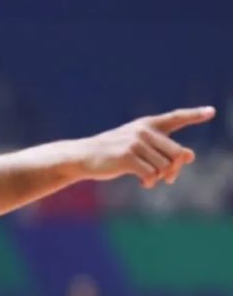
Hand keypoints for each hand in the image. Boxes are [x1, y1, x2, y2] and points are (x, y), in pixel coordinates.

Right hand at [81, 106, 214, 187]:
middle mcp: (143, 131)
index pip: (175, 118)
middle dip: (175, 169)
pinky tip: (143, 183)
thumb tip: (191, 155)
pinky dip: (150, 183)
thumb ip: (163, 150)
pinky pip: (151, 174)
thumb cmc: (112, 153)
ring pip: (164, 167)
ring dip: (160, 178)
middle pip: (176, 153)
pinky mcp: (127, 157)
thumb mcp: (139, 149)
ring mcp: (135, 143)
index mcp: (147, 124)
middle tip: (169, 179)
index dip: (194, 115)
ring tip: (149, 180)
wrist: (83, 157)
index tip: (211, 112)